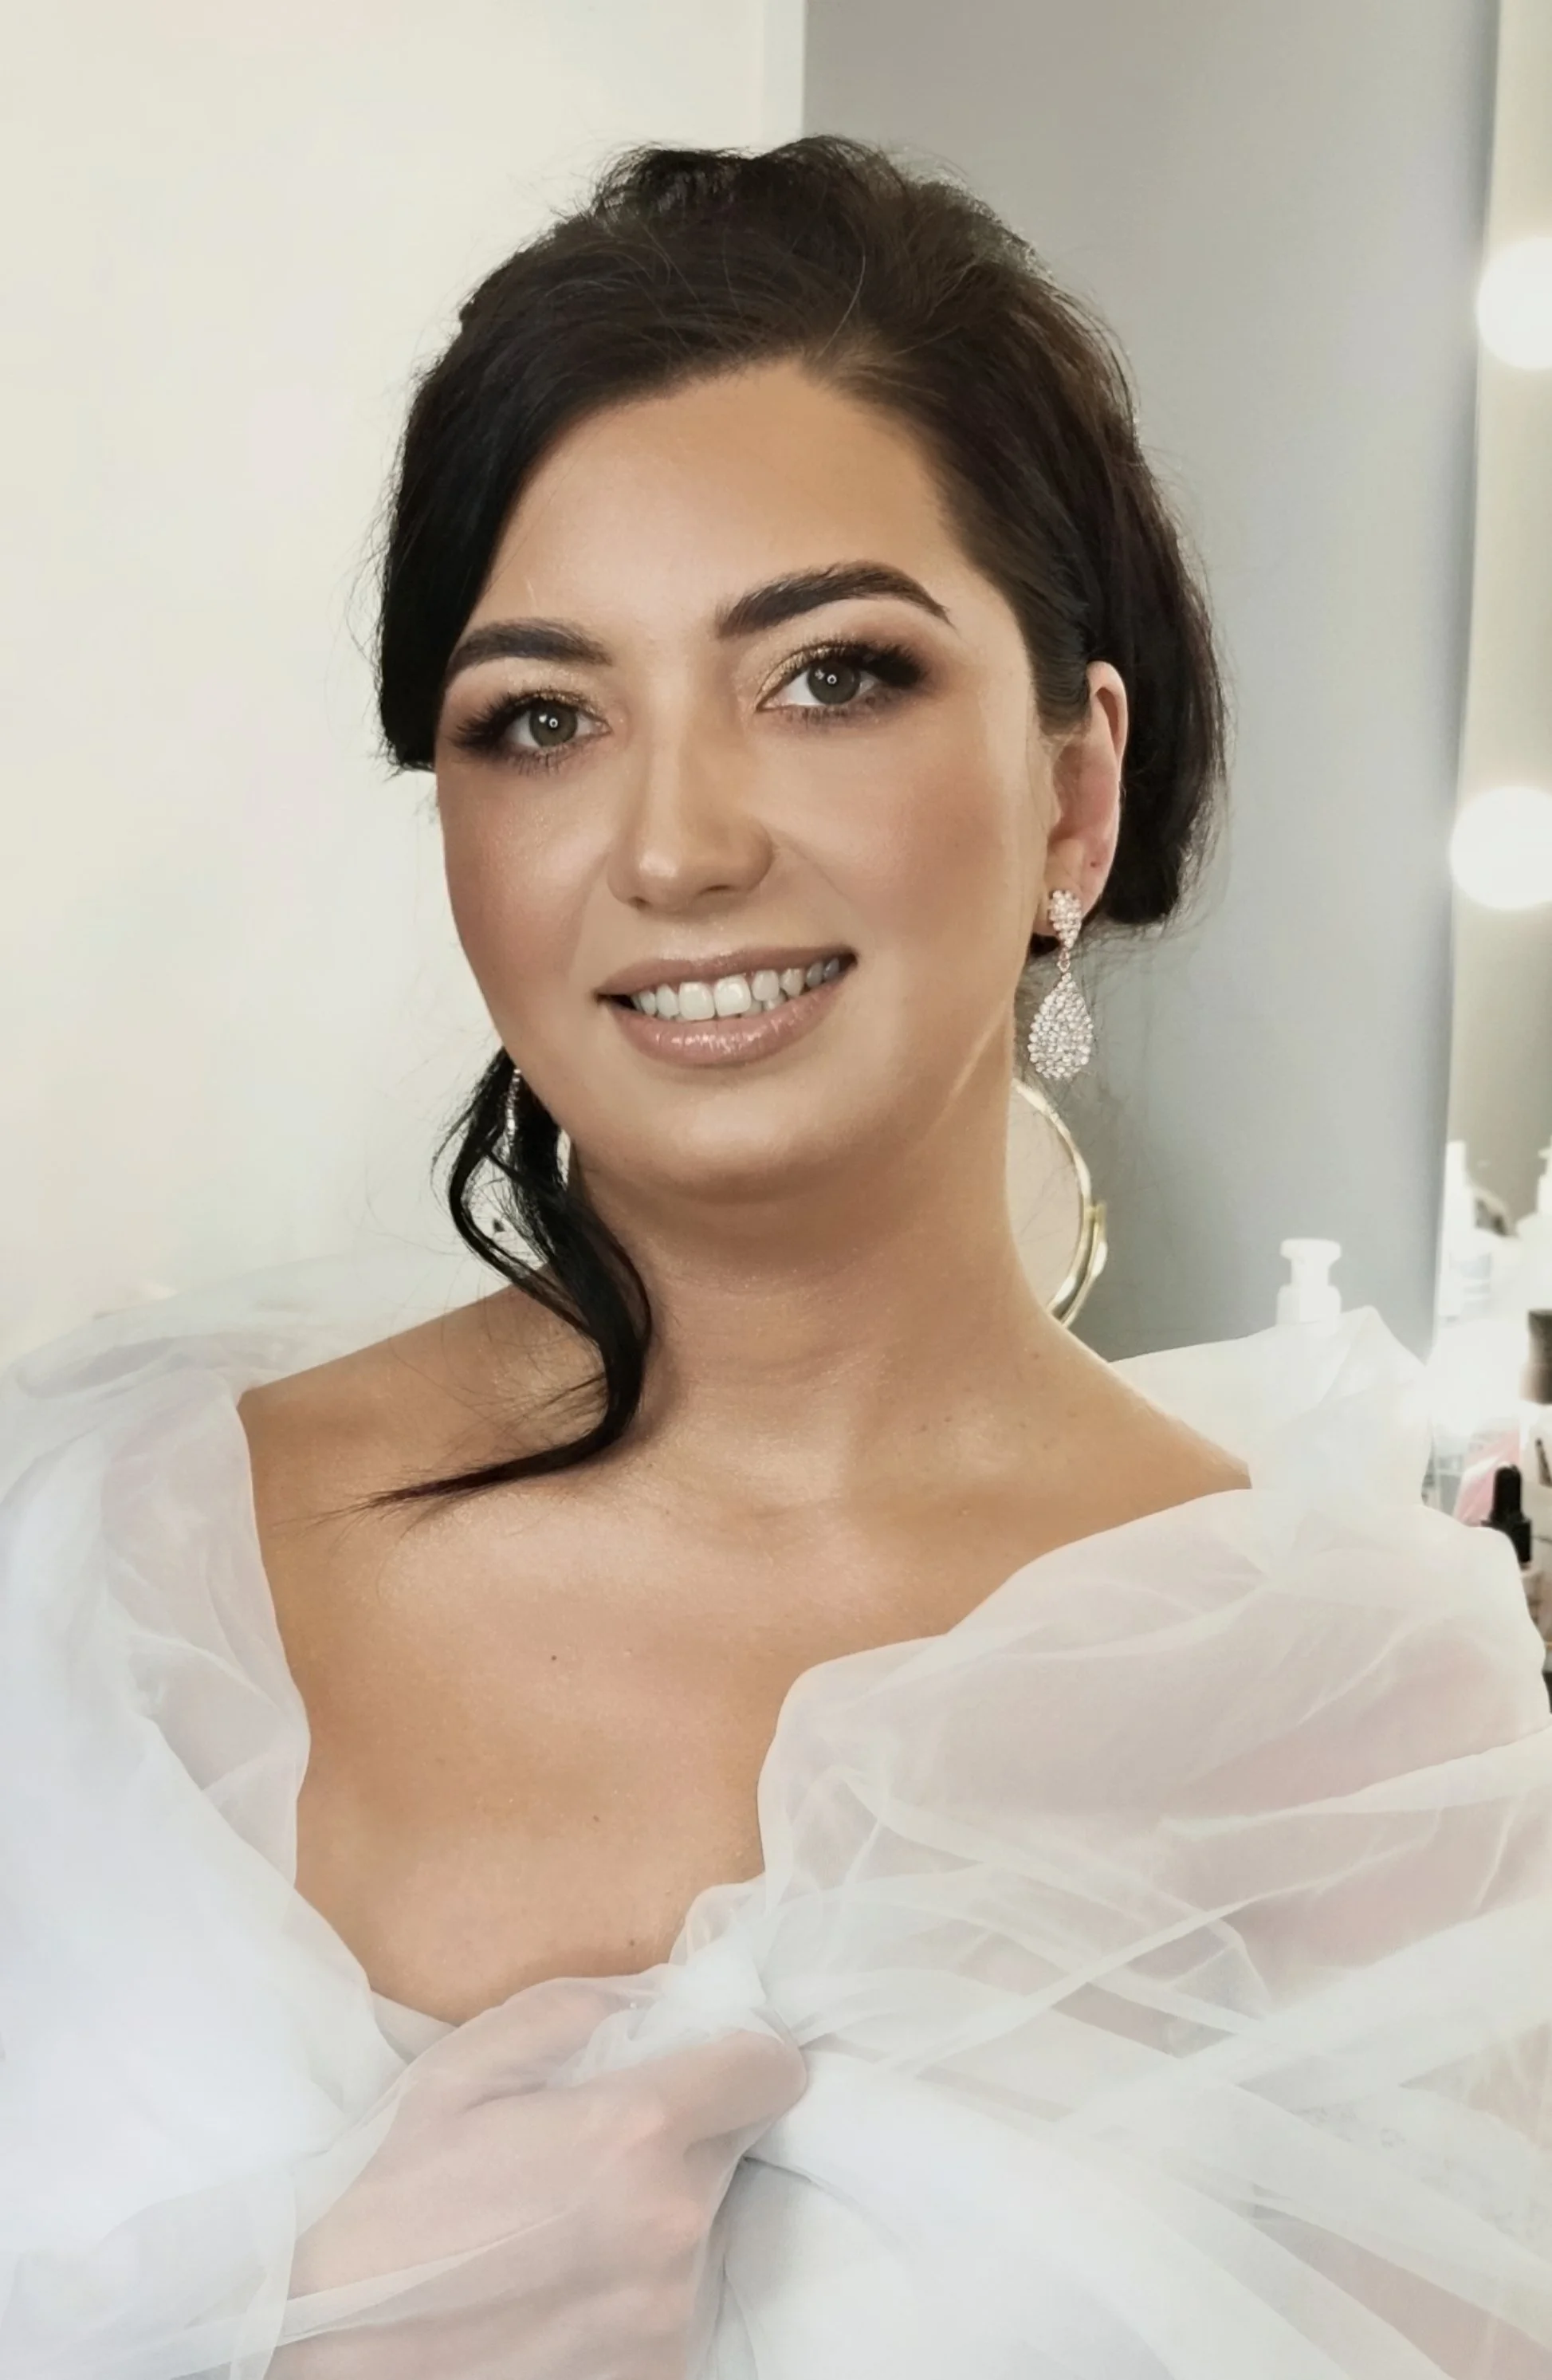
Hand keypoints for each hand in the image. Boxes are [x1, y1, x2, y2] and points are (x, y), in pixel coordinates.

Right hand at [273, 1973, 806, 2378]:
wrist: (328, 2343)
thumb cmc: (391, 2197)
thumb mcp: (463, 2068)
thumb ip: (576, 2009)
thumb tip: (660, 1995)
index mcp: (635, 2132)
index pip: (768, 2069)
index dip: (742, 2053)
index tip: (712, 2058)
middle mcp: (673, 2226)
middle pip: (731, 2148)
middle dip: (682, 2135)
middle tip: (596, 2150)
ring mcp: (668, 2315)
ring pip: (701, 2226)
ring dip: (656, 2214)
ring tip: (563, 2228)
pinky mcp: (656, 2375)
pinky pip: (673, 2303)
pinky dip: (635, 2288)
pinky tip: (561, 2287)